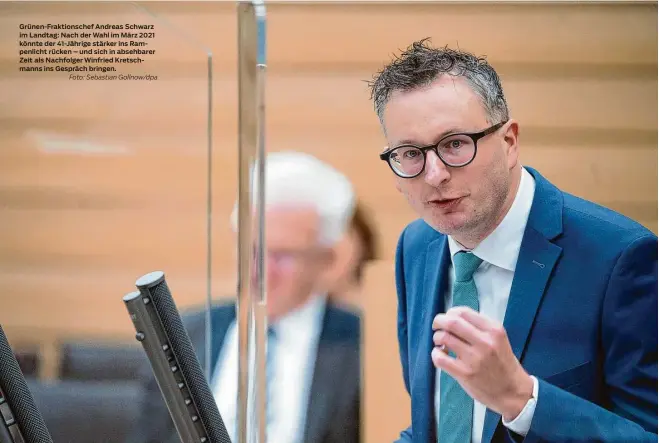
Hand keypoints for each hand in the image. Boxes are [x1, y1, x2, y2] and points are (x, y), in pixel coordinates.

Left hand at [431, 306, 533, 420]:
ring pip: (444, 337)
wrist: (513, 392)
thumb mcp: (498, 340)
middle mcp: (485, 342)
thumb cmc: (503, 364)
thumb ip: (479, 328)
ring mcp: (474, 358)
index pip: (464, 312)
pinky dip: (435, 354)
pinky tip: (440, 355)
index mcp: (494, 330)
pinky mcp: (465, 373)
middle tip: (437, 326)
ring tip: (440, 343)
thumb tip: (452, 318)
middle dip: (439, 321)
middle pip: (452, 322)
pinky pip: (440, 358)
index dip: (451, 313)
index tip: (448, 318)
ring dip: (437, 337)